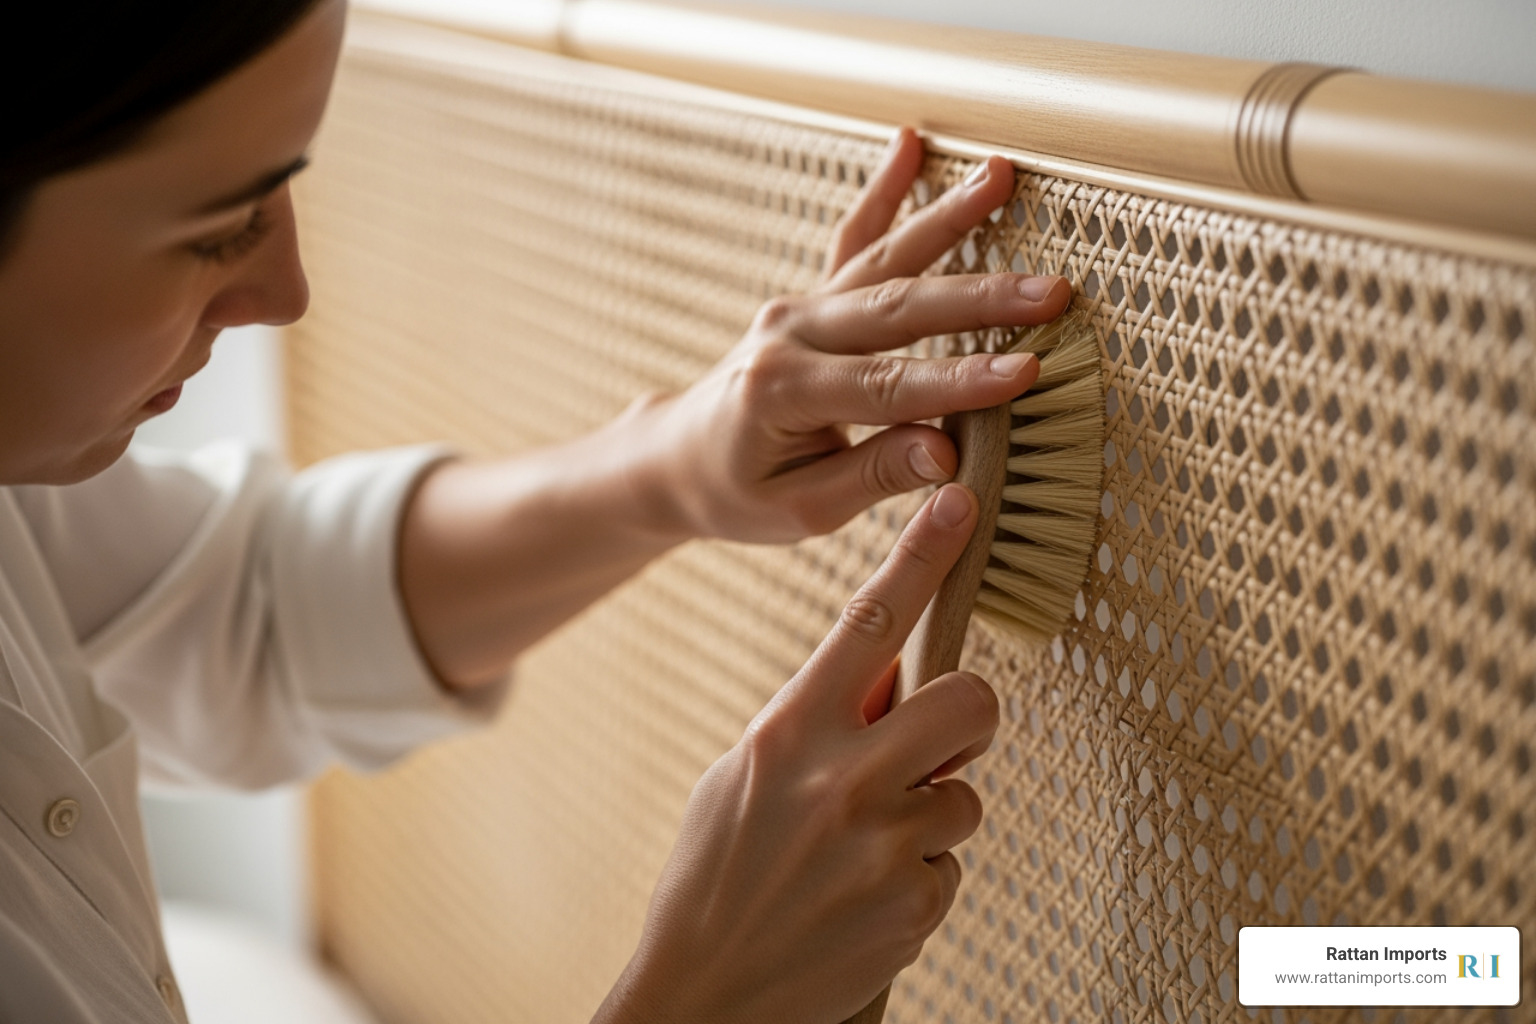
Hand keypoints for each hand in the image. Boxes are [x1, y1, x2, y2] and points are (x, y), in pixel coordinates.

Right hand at [596, 484, 1000, 1023]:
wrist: (704, 994)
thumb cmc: (715, 877)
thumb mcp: (743, 777)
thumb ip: (813, 725)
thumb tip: (884, 684)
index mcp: (789, 733)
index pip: (869, 623)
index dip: (922, 556)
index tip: (960, 503)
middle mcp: (842, 779)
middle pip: (970, 700)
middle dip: (966, 720)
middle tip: (933, 749)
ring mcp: (883, 844)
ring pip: (967, 794)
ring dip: (930, 817)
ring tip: (863, 853)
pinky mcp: (914, 904)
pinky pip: (951, 863)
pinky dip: (918, 878)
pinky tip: (863, 900)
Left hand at [626, 128, 1069, 542]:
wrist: (678, 458)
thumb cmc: (736, 492)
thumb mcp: (799, 509)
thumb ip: (874, 477)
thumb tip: (948, 452)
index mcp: (782, 390)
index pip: (887, 385)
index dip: (959, 381)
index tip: (1025, 373)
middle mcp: (789, 334)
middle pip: (896, 308)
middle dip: (980, 298)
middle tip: (1051, 292)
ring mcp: (799, 307)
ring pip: (884, 259)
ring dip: (948, 218)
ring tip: (1000, 175)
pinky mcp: (811, 299)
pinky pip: (853, 240)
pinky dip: (883, 191)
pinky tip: (909, 145)